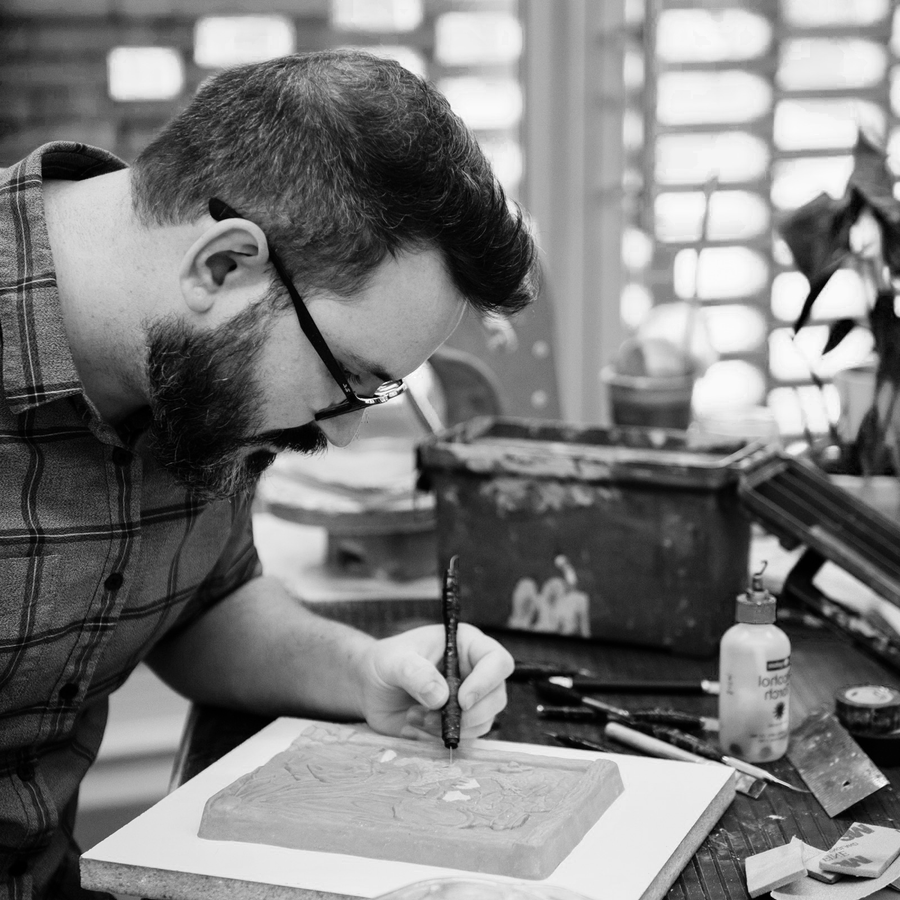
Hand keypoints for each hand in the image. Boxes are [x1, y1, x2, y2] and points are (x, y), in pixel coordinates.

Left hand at [357, 623, 512, 742]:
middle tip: (434, 716)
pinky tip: (417, 725)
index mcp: (466, 645)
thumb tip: (440, 697)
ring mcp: (470, 698)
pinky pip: (467, 737)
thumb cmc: (385, 663)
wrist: (371, 687)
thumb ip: (415, 673)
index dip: (486, 682)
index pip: (497, 661)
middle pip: (497, 696)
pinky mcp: (460, 722)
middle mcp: (475, 671)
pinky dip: (443, 736)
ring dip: (453, 727)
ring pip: (485, 720)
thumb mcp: (394, 661)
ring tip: (416, 717)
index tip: (461, 701)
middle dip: (469, 714)